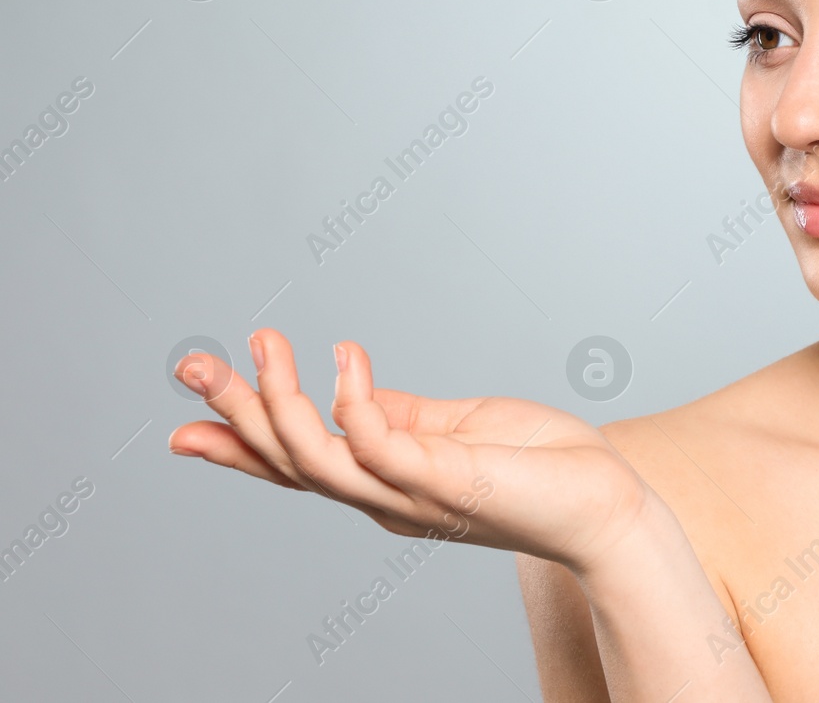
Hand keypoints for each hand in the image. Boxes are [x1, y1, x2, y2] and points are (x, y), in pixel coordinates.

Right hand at [168, 327, 650, 572]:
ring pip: (318, 460)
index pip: (297, 465)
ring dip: (279, 404)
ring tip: (263, 345)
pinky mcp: (448, 482)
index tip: (183, 418)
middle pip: (289, 462)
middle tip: (193, 364)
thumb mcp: (453, 430)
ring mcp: (413, 495)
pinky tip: (347, 359)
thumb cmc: (539, 466)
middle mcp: (386, 497)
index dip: (239, 444)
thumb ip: (400, 414)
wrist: (604, 503)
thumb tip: (346, 385)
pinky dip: (354, 404)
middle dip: (235, 414)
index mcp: (384, 482)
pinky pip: (382, 446)